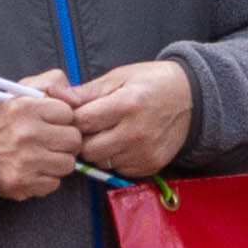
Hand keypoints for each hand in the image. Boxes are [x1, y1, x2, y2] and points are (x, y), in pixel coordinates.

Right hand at [0, 78, 87, 201]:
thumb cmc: (4, 121)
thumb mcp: (22, 91)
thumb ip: (53, 81)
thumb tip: (77, 98)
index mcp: (26, 107)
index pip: (69, 113)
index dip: (61, 118)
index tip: (48, 121)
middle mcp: (26, 133)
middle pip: (74, 140)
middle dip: (64, 141)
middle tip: (48, 141)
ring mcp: (25, 160)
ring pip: (68, 163)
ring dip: (57, 161)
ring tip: (40, 156)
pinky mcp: (23, 182)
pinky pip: (54, 183)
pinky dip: (46, 179)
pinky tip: (32, 170)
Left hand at [69, 59, 197, 182]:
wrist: (193, 99)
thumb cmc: (153, 83)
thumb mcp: (120, 77)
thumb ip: (87, 91)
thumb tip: (54, 93)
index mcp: (126, 104)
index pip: (82, 122)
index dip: (73, 119)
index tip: (77, 114)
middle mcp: (136, 132)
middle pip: (88, 149)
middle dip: (84, 138)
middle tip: (91, 126)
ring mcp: (144, 152)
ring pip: (101, 162)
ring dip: (99, 150)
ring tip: (110, 133)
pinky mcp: (151, 165)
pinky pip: (119, 169)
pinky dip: (115, 158)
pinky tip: (124, 143)